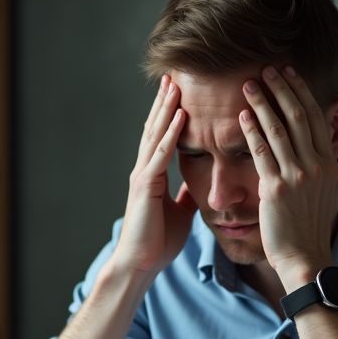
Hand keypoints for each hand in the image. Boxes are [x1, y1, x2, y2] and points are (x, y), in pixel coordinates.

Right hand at [109, 74, 197, 277]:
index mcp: (152, 175)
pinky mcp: (146, 186)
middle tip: (173, 75)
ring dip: (166, 108)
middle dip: (164, 102)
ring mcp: (143, 176)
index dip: (169, 114)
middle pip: (155, 128)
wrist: (141, 264)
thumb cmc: (157, 241)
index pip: (161, 138)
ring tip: (174, 84)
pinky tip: (180, 116)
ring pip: (155, 135)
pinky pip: (160, 154)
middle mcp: (145, 170)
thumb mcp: (179, 212)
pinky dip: (171, 133)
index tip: (179, 92)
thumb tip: (196, 184)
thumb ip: (185, 194)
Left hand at [240, 66, 337, 290]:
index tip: (289, 73)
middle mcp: (316, 165)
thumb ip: (320, 166)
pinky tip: (241, 116)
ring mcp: (297, 176)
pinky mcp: (275, 189)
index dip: (301, 91)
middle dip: (281, 88)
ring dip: (262, 103)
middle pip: (297, 116)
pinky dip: (251, 131)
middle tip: (267, 68)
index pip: (315, 117)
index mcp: (328, 163)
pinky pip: (261, 153)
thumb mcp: (326, 192)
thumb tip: (318, 146)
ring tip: (248, 85)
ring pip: (278, 129)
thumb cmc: (310, 229)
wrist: (305, 258)